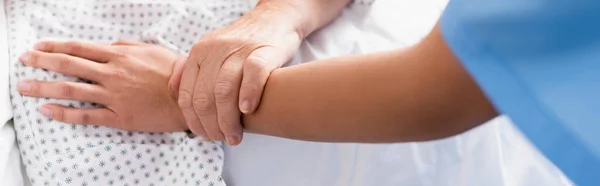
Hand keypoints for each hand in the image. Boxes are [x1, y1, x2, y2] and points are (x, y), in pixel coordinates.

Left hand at [18, 40, 187, 131]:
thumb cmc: (173, 73)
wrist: (187, 99)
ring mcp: (113, 96)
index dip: (55, 47)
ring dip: (44, 87)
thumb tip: (108, 44)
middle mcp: (112, 74)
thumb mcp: (151, 50)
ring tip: (25, 87)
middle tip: (23, 61)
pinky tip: (48, 110)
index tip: (38, 47)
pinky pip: (86, 115)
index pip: (79, 48)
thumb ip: (126, 46)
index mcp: (119, 56)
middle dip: (42, 62)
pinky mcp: (118, 117)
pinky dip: (64, 113)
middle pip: (69, 65)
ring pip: (71, 89)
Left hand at [177, 3, 302, 144]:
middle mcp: (215, 50)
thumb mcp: (211, 52)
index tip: (206, 135)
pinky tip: (248, 110)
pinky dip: (248, 94)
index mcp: (199, 53)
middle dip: (212, 126)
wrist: (274, 19)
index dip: (194, 121)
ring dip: (228, 120)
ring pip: (224, 90)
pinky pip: (253, 73)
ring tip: (235, 135)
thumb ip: (190, 70)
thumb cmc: (243, 43)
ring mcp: (239, 50)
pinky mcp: (263, 51)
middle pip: (204, 97)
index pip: (187, 95)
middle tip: (223, 139)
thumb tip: (172, 90)